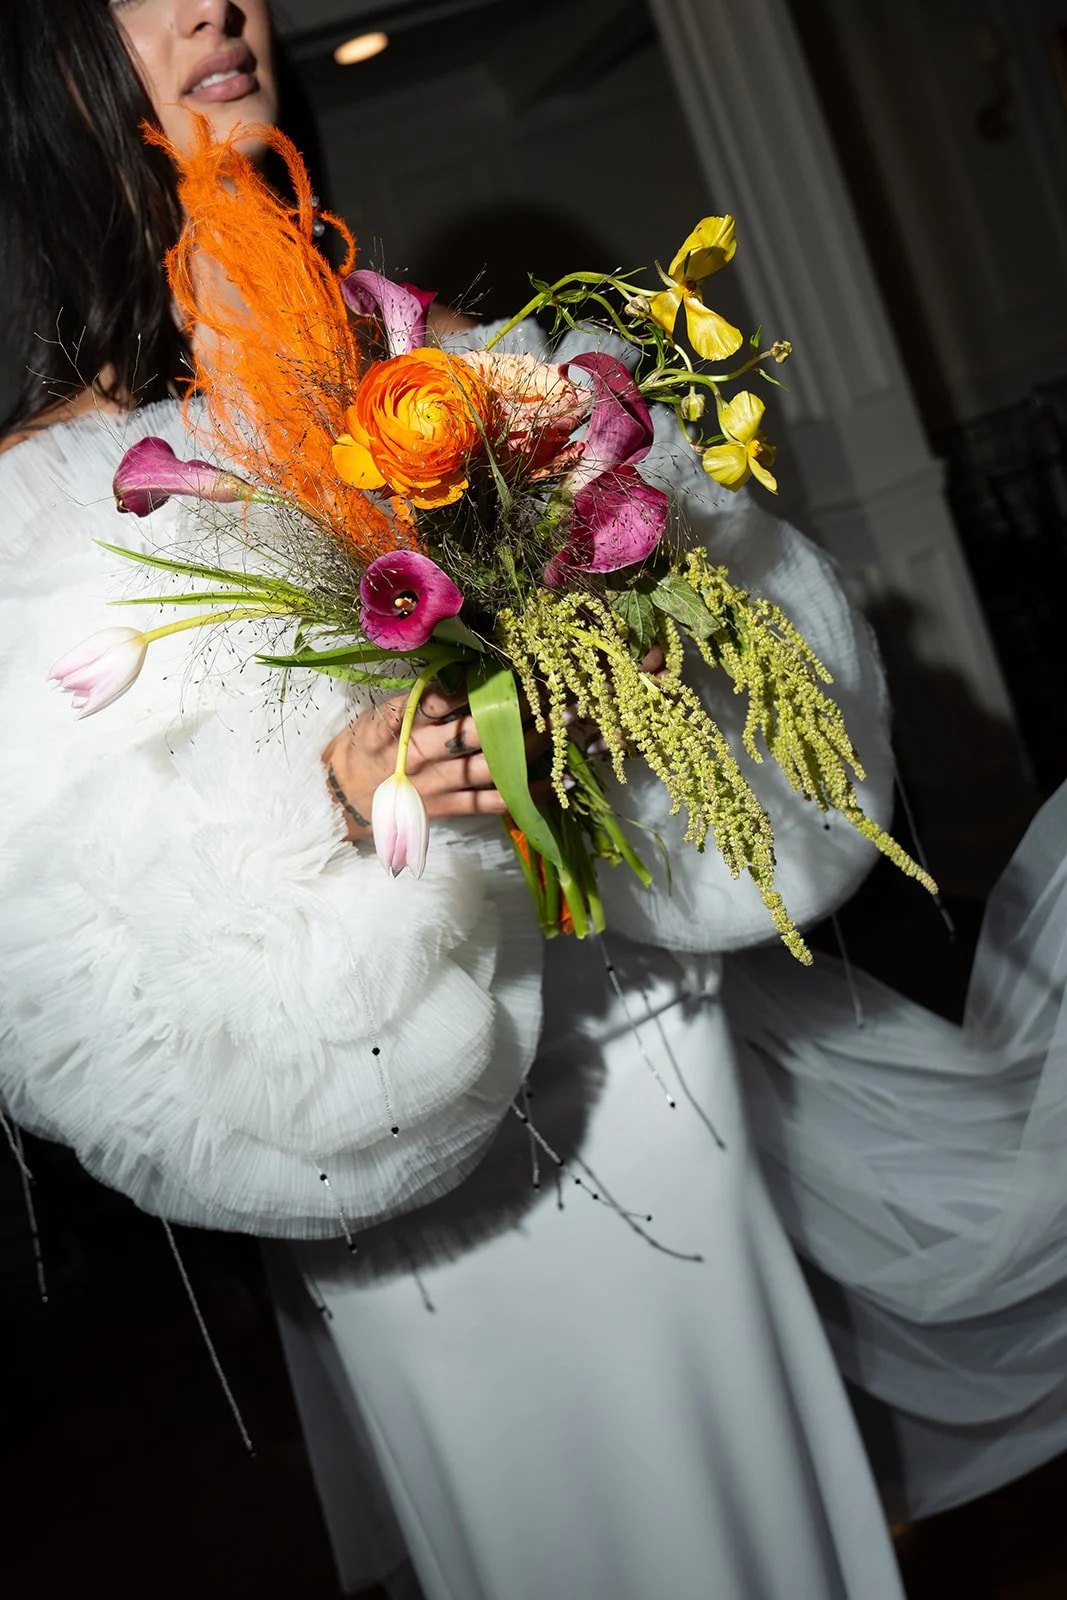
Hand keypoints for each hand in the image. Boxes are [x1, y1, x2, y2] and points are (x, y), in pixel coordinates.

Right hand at [323, 683, 552, 842]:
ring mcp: (435, 784)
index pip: (436, 702)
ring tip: (558, 731)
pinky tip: (551, 782)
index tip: (506, 673)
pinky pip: (489, 802)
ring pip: (486, 767)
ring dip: (525, 750)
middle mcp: (419, 753)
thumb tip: (467, 673)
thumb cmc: (366, 746)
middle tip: (548, 697)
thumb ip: (421, 699)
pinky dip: (521, 793)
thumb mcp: (380, 714)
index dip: (473, 688)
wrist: (342, 797)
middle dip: (512, 714)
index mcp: (399, 723)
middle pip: (471, 733)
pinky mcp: (446, 808)